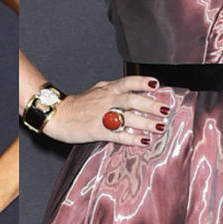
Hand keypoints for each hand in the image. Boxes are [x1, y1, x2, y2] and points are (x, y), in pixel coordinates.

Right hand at [43, 75, 168, 146]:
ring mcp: (102, 115)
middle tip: (165, 110)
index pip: (127, 82)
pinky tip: (143, 141)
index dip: (142, 82)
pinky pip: (118, 134)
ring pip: (127, 117)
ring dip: (145, 122)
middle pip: (131, 100)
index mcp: (107, 89)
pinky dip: (132, 138)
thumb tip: (137, 92)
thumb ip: (115, 91)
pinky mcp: (97, 130)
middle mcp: (106, 99)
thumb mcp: (97, 91)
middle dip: (150, 105)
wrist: (57, 115)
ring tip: (160, 127)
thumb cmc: (79, 104)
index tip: (157, 85)